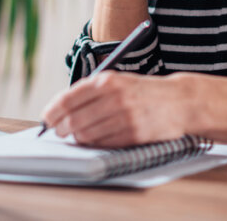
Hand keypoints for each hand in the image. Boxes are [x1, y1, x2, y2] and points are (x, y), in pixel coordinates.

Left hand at [39, 71, 190, 147]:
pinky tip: (94, 141)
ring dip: (77, 138)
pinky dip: (94, 144)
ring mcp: (125, 116)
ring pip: (87, 134)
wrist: (180, 101)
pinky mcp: (135, 134)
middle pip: (74, 119)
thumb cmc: (143, 92)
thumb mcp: (118, 81)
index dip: (53, 111)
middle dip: (62, 128)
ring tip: (76, 136)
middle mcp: (115, 97)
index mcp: (107, 80)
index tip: (46, 119)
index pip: (69, 98)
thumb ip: (92, 91)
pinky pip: (104, 144)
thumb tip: (62, 108)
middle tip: (58, 132)